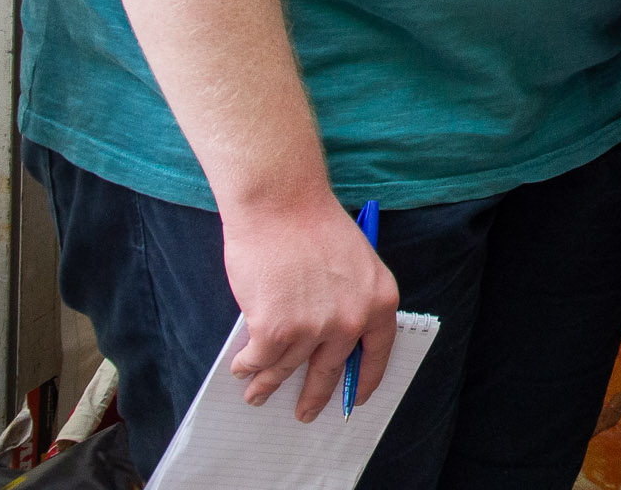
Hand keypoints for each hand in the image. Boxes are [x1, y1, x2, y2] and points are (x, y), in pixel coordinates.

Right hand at [219, 191, 400, 418]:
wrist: (282, 205)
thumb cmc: (314, 226)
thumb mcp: (355, 264)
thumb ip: (350, 301)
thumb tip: (331, 343)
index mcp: (380, 301)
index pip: (377, 353)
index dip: (364, 379)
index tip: (354, 399)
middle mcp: (351, 320)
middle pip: (329, 372)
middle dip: (314, 397)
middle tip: (305, 414)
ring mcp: (313, 329)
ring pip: (285, 370)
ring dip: (266, 387)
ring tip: (256, 395)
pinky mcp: (274, 331)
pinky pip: (257, 361)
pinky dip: (245, 367)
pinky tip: (240, 368)